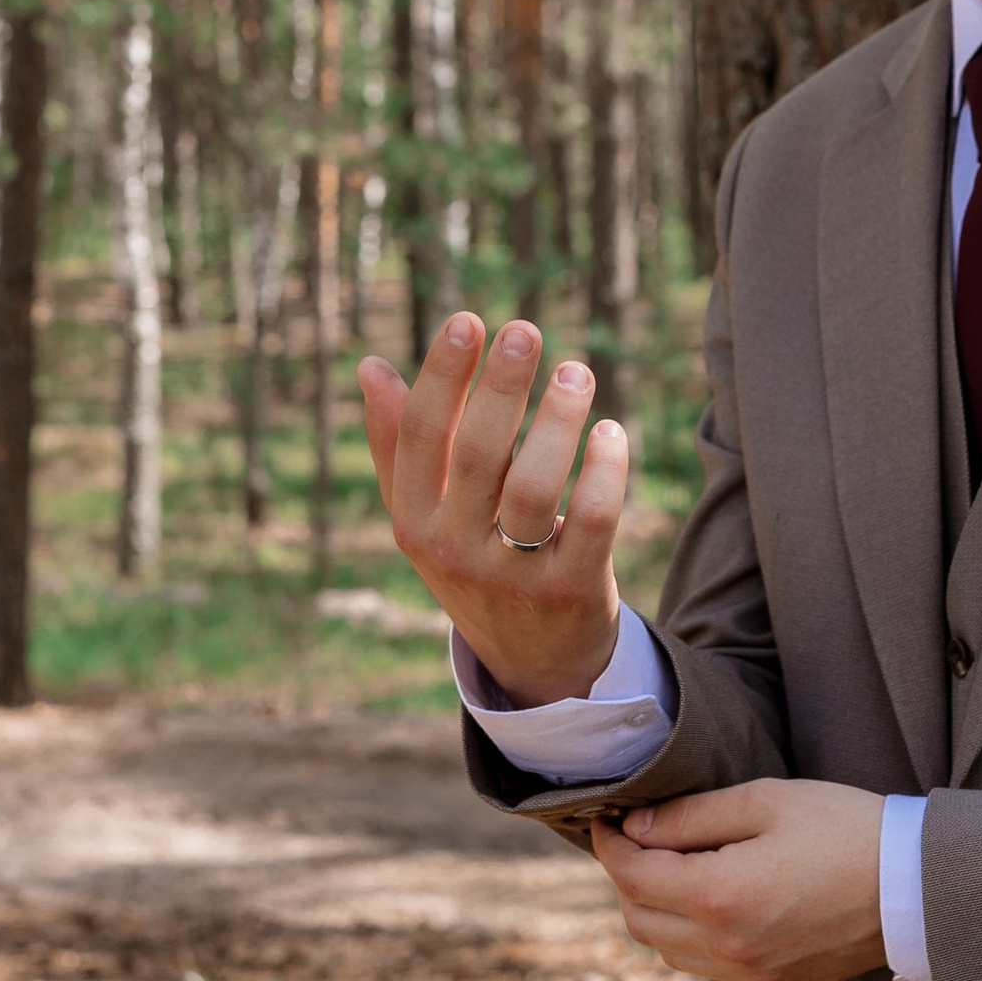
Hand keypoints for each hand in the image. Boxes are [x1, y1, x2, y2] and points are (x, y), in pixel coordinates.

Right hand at [358, 317, 628, 705]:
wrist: (533, 660)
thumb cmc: (475, 561)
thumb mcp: (427, 515)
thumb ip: (399, 444)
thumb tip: (370, 366)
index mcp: (414, 522)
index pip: (419, 439)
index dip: (441, 377)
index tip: (468, 320)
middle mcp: (454, 551)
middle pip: (476, 456)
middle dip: (500, 387)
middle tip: (526, 330)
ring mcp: (512, 576)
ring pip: (533, 489)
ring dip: (555, 422)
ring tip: (577, 371)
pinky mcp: (571, 592)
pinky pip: (590, 525)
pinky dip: (603, 474)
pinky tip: (611, 432)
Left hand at [588, 779, 885, 980]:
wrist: (919, 887)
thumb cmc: (847, 829)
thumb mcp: (767, 801)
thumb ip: (692, 815)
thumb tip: (635, 828)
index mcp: (721, 896)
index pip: (631, 875)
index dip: (609, 844)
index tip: (607, 819)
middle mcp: (728, 946)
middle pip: (639, 919)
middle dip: (626, 877)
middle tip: (639, 838)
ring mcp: (751, 974)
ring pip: (667, 951)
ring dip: (655, 910)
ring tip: (676, 866)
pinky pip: (706, 966)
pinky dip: (691, 935)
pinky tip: (714, 898)